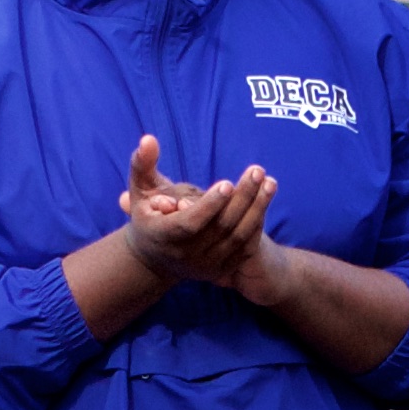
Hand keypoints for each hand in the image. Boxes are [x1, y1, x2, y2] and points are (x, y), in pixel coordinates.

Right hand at [117, 136, 272, 288]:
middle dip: (242, 198)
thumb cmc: (147, 216)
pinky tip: (265, 198)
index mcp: (162, 236)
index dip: (209, 205)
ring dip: (257, 208)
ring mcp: (205, 265)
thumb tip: (148, 139)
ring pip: (238, 237)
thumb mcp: (139, 191)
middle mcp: (185, 255)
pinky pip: (246, 246)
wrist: (155, 260)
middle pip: (220, 228)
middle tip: (256, 171)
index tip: (227, 183)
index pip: (189, 224)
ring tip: (269, 181)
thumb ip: (142, 163)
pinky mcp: (222, 270)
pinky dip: (258, 222)